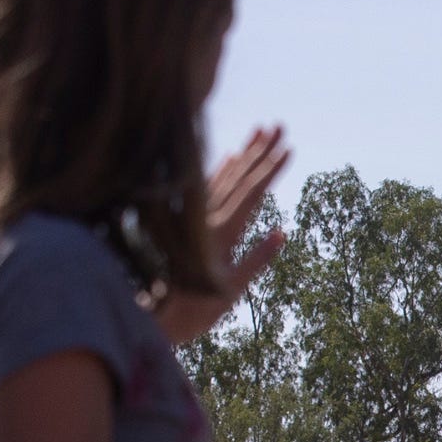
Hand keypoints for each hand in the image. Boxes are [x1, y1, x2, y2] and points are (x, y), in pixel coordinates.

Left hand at [154, 125, 292, 347]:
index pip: (252, 193)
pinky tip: (230, 156)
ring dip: (243, 153)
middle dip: (260, 150)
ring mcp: (195, 218)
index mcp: (221, 235)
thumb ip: (256, 261)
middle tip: (278, 126)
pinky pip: (205, 187)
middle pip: (239, 176)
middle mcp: (206, 219)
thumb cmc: (195, 310)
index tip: (288, 148)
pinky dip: (220, 170)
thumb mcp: (231, 291)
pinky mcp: (186, 222)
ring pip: (223, 176)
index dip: (270, 169)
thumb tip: (281, 232)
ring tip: (259, 131)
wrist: (152, 316)